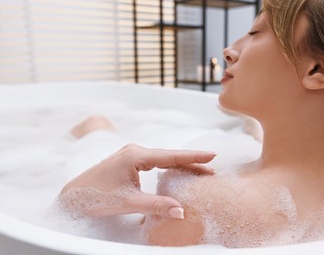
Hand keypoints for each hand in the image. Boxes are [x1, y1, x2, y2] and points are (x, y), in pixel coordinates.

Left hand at [59, 144, 215, 218]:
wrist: (73, 195)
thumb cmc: (96, 196)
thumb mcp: (128, 202)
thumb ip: (155, 206)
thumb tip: (181, 211)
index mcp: (135, 156)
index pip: (171, 156)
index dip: (193, 156)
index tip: (212, 154)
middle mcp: (134, 150)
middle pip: (169, 155)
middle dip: (191, 160)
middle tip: (212, 166)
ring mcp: (131, 154)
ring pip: (162, 157)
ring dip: (180, 163)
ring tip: (200, 169)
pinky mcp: (128, 161)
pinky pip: (154, 161)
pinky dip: (168, 166)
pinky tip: (176, 170)